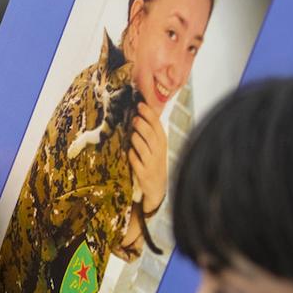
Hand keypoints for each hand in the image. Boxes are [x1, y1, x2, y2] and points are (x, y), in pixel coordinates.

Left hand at [128, 99, 167, 216]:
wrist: (157, 188)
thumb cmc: (155, 162)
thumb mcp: (157, 147)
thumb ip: (151, 132)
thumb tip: (140, 113)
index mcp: (163, 143)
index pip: (158, 125)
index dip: (149, 113)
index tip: (140, 104)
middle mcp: (159, 153)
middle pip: (149, 134)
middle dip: (140, 123)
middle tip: (133, 118)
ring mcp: (151, 164)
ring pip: (141, 145)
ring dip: (134, 138)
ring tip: (132, 134)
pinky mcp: (143, 174)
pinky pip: (134, 160)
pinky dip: (131, 154)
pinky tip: (129, 151)